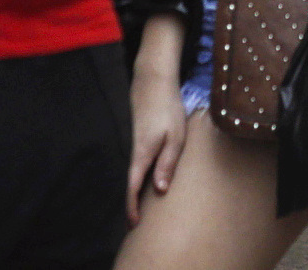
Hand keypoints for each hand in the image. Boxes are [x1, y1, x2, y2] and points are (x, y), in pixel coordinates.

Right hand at [127, 47, 187, 222]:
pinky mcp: (141, 139)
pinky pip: (139, 165)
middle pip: (131, 184)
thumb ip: (167, 163)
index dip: (132, 207)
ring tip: (142, 209)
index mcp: (142, 155)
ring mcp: (137, 146)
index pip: (133, 188)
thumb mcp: (175, 137)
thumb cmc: (168, 109)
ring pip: (135, 175)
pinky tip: (149, 182)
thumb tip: (160, 190)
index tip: (133, 224)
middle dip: (132, 204)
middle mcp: (136, 153)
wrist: (154, 83)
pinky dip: (141, 178)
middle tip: (136, 224)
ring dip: (136, 192)